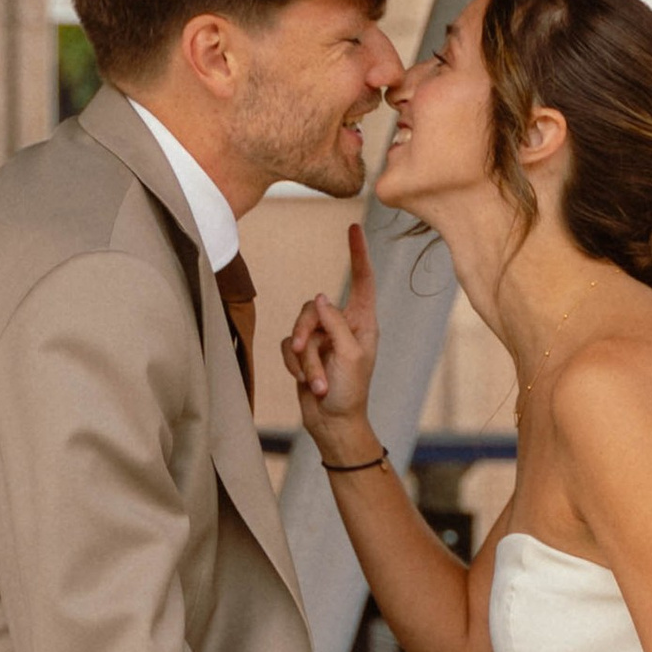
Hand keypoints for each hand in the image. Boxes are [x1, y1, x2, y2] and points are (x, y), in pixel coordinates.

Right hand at [281, 224, 378, 458]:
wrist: (333, 424)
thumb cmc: (350, 392)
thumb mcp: (349, 355)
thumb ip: (334, 322)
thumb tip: (318, 297)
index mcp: (363, 322)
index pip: (361, 280)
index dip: (358, 254)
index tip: (354, 227)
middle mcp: (342, 326)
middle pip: (314, 307)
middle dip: (306, 332)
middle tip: (308, 354)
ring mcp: (322, 339)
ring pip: (298, 328)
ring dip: (304, 359)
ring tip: (314, 382)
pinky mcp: (304, 353)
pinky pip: (289, 346)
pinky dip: (295, 365)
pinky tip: (306, 383)